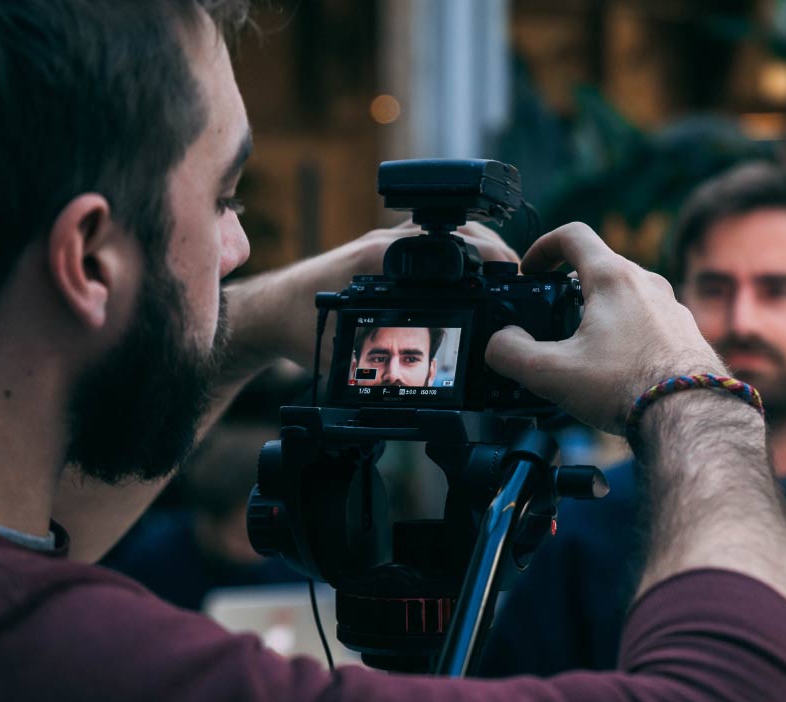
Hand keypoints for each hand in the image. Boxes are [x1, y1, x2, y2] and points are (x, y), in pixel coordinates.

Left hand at [225, 220, 517, 373]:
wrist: (266, 312)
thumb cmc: (298, 328)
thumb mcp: (341, 356)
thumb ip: (377, 366)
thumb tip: (413, 385)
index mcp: (381, 260)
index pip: (449, 245)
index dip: (488, 256)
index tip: (513, 272)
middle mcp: (385, 244)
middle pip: (456, 231)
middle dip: (492, 249)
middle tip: (518, 275)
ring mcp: (383, 243)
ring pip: (444, 232)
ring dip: (475, 246)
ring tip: (503, 273)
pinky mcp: (380, 250)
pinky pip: (427, 243)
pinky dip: (454, 252)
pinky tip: (470, 273)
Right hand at [485, 223, 727, 433]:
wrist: (690, 416)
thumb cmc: (628, 388)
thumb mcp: (551, 373)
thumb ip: (511, 354)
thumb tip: (499, 343)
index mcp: (613, 278)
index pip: (572, 235)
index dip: (542, 247)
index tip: (530, 271)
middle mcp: (647, 283)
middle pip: (599, 266)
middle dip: (568, 287)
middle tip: (551, 315)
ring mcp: (671, 307)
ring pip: (626, 294)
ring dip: (599, 311)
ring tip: (584, 347)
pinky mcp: (685, 333)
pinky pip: (648, 320)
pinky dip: (626, 332)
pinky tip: (618, 367)